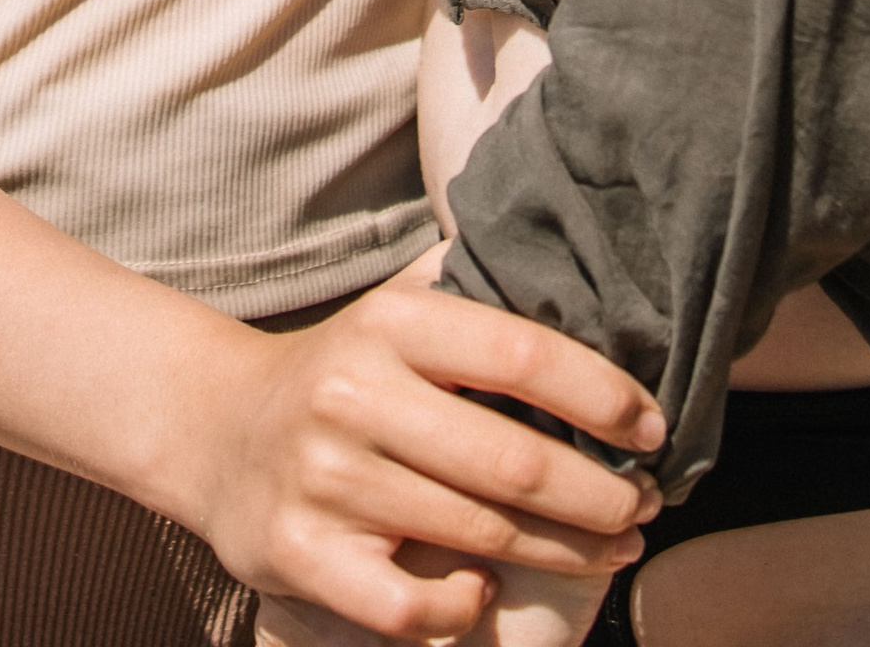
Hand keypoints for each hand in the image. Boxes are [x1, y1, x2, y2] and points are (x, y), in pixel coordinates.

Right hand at [192, 246, 660, 643]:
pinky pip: (408, 606)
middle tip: (648, 506)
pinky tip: (487, 587)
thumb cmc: (341, 369)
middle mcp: (355, 396)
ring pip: (478, 538)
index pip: (521, 353)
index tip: (654, 426)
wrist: (215, 428)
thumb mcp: (395, 307)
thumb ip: (474, 284)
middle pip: (514, 463)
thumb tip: (582, 263)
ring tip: (614, 548)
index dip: (602, 395)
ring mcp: (326, 480)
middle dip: (602, 495)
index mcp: (390, 325)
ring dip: (567, 554)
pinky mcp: (299, 554)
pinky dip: (462, 604)